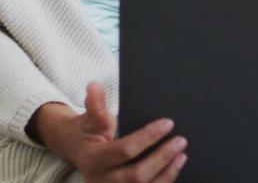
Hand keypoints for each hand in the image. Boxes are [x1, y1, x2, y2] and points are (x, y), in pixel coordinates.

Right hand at [28, 82, 187, 182]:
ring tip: (181, 156)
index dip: (148, 137)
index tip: (168, 124)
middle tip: (180, 141)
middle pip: (137, 176)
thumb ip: (95, 105)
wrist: (76, 151)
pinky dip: (163, 181)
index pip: (125, 150)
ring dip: (167, 173)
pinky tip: (174, 169)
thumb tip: (94, 85)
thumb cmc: (86, 132)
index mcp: (93, 160)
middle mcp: (102, 181)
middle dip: (162, 158)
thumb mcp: (88, 118)